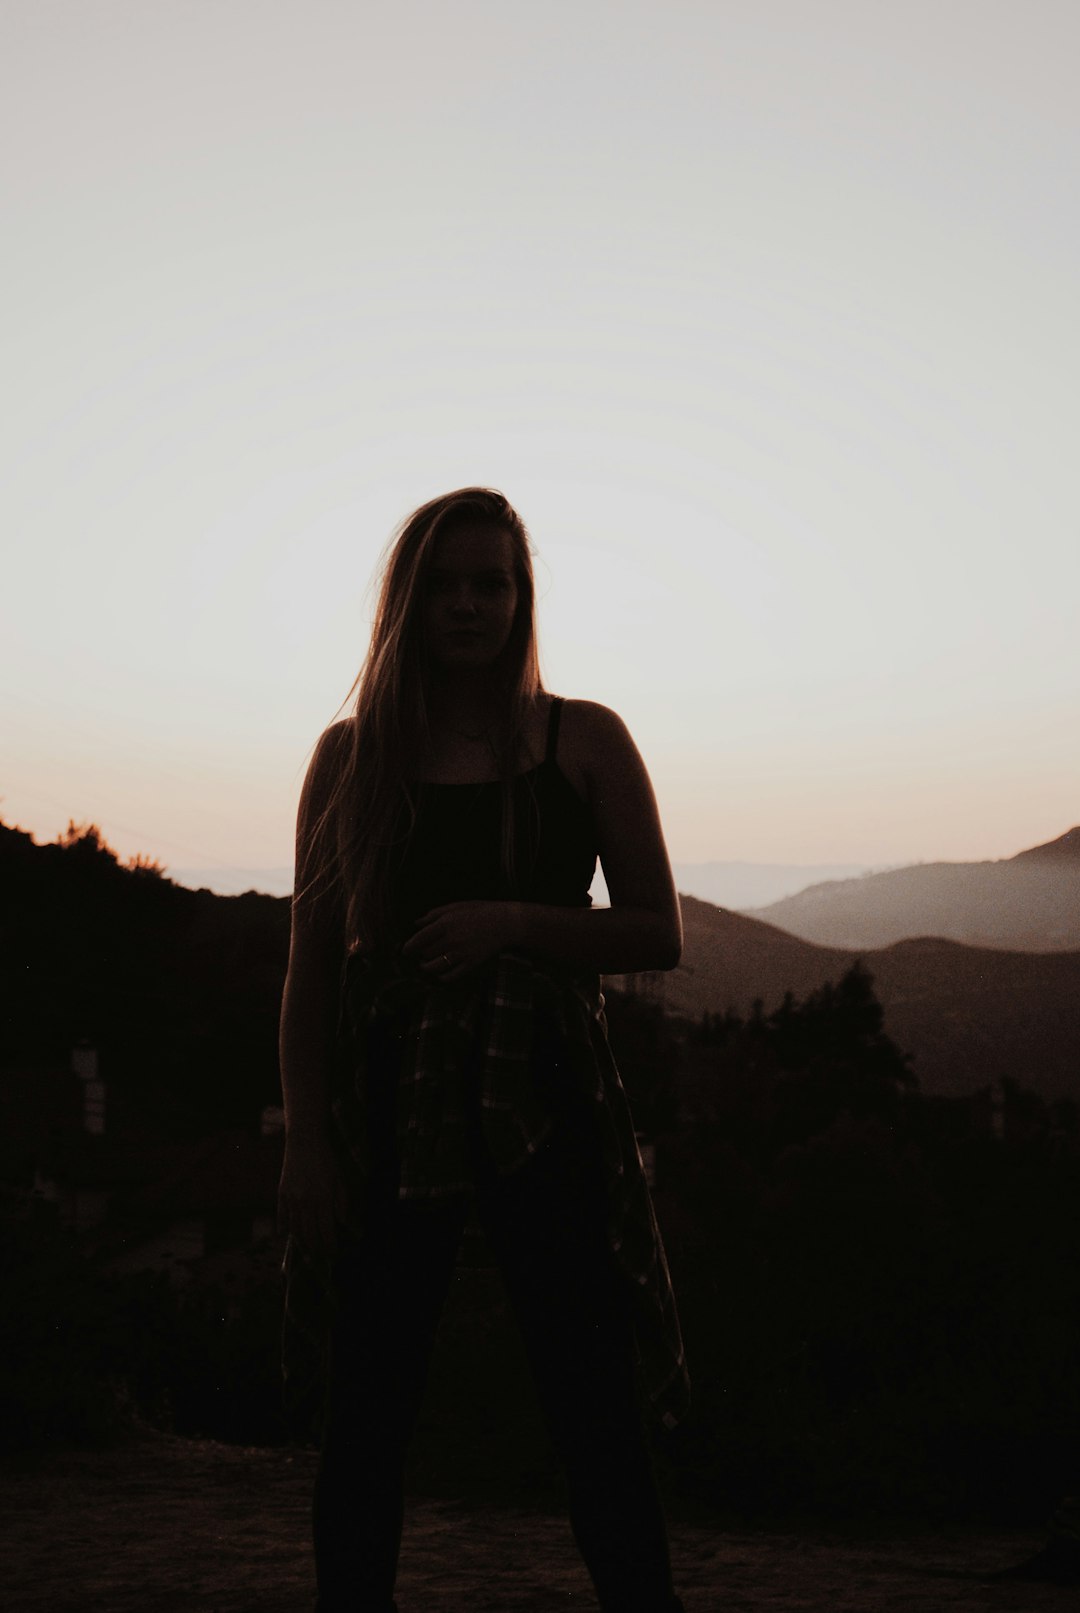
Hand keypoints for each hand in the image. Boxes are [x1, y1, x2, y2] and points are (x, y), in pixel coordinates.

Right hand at [277, 1129, 350, 1256]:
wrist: (304, 1141)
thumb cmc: (327, 1159)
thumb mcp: (340, 1178)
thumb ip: (342, 1202)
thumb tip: (342, 1223)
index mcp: (324, 1199)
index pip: (327, 1232)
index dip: (331, 1247)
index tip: (334, 1255)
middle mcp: (306, 1202)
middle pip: (310, 1235)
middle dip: (317, 1250)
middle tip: (322, 1257)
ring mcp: (292, 1199)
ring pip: (295, 1229)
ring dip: (302, 1243)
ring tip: (308, 1250)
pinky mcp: (281, 1194)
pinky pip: (282, 1217)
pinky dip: (284, 1229)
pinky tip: (287, 1235)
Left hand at [402, 900, 520, 983]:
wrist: (505, 922)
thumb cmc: (480, 911)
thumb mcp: (456, 906)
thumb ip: (434, 914)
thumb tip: (416, 923)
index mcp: (445, 924)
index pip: (419, 939)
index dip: (409, 947)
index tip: (405, 951)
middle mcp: (451, 939)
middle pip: (426, 954)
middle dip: (421, 955)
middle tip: (421, 955)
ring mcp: (461, 953)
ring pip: (435, 967)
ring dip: (427, 968)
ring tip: (426, 966)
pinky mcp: (471, 963)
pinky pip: (451, 975)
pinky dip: (442, 977)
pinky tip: (440, 974)